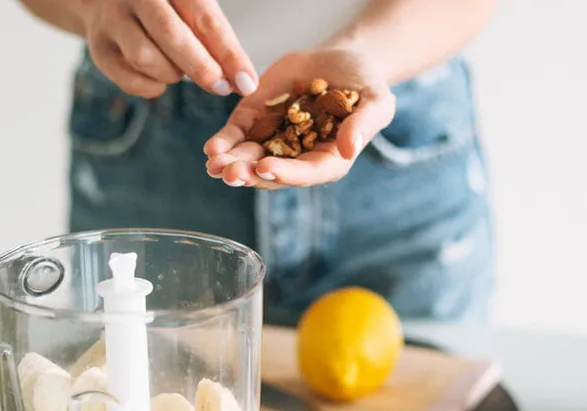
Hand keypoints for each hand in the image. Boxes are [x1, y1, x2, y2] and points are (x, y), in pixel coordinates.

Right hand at [77, 0, 257, 98]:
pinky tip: (159, 77)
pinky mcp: (99, 48)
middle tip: (221, 87)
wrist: (108, 0)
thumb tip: (241, 81)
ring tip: (179, 69)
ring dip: (172, 74)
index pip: (205, 18)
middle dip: (201, 68)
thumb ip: (215, 39)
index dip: (229, 54)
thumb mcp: (193, 8)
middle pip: (171, 36)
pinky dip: (152, 87)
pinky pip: (131, 80)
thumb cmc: (166, 7)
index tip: (247, 82)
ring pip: (146, 59)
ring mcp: (112, 20)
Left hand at [204, 48, 395, 188]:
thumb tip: (349, 148)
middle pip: (271, 173)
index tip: (266, 168)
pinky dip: (224, 143)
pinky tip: (211, 149)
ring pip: (248, 158)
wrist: (341, 60)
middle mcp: (297, 156)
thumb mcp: (375, 102)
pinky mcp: (256, 120)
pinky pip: (237, 136)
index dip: (285, 173)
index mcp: (328, 160)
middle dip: (249, 173)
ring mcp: (273, 140)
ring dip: (230, 164)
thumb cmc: (365, 86)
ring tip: (214, 164)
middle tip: (230, 173)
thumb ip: (363, 125)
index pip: (306, 173)